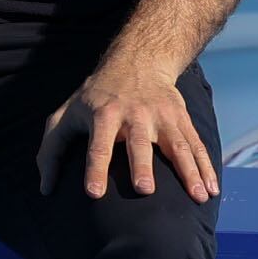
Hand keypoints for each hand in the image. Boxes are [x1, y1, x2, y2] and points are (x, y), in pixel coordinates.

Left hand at [36, 59, 216, 203]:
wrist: (138, 60)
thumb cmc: (95, 97)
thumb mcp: (66, 114)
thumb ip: (52, 150)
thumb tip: (45, 189)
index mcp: (103, 116)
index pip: (97, 145)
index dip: (95, 168)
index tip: (95, 193)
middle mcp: (134, 115)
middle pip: (139, 144)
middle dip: (142, 166)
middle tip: (145, 191)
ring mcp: (161, 116)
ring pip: (177, 145)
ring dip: (188, 172)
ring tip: (197, 198)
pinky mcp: (180, 118)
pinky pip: (196, 145)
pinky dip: (206, 167)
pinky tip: (212, 190)